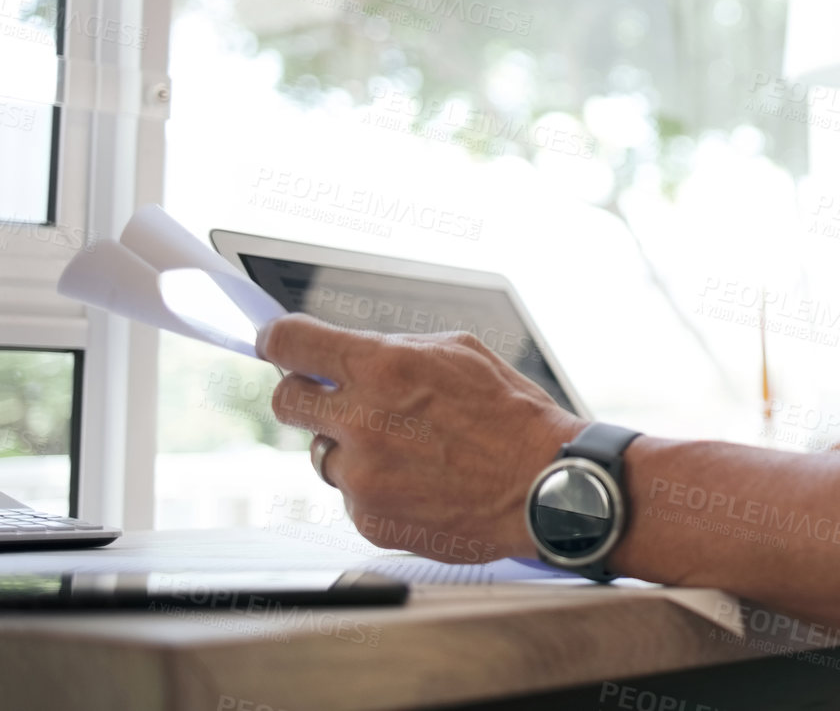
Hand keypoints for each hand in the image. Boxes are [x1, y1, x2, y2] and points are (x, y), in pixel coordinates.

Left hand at [259, 313, 581, 562]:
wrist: (544, 485)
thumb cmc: (512, 415)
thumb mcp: (460, 352)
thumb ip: (394, 349)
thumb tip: (348, 352)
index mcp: (384, 367)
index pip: (291, 343)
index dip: (277, 339)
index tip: (276, 342)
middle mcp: (363, 422)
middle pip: (285, 402)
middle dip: (307, 395)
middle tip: (338, 399)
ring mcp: (362, 477)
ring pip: (322, 453)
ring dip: (351, 446)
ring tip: (407, 449)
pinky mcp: (369, 519)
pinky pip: (350, 495)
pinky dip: (376, 487)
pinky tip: (420, 481)